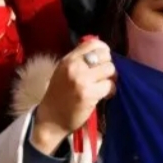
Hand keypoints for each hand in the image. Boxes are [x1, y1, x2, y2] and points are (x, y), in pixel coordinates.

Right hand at [31, 38, 115, 154]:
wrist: (51, 119)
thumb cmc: (59, 95)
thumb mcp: (65, 71)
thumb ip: (80, 61)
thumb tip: (103, 52)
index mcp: (68, 59)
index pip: (93, 43)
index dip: (103, 50)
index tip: (103, 61)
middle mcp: (74, 66)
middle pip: (105, 55)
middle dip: (108, 66)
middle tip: (104, 76)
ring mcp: (81, 80)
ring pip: (110, 69)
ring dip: (111, 79)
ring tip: (104, 86)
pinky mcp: (88, 94)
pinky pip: (109, 86)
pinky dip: (110, 91)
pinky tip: (104, 96)